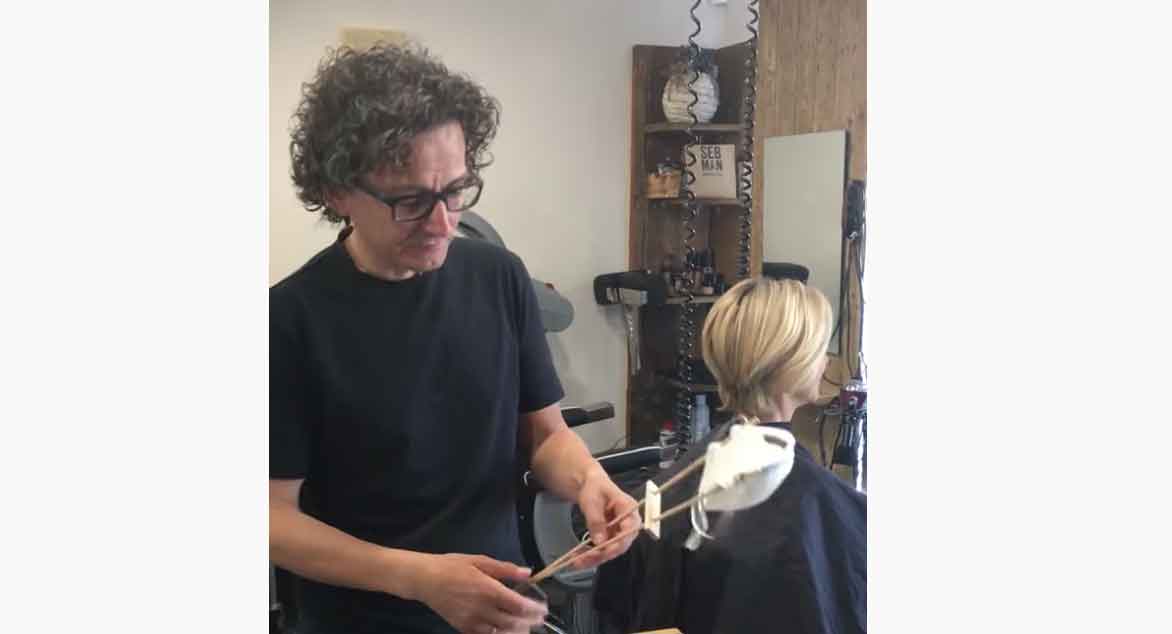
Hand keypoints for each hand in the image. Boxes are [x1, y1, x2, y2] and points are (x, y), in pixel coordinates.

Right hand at [413, 553, 546, 633]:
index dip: (534, 609)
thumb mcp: (480, 560)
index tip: (543, 608)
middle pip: (513, 622)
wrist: (424, 579)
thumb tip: (527, 573)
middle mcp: (481, 608)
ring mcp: (472, 621)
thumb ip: (505, 569)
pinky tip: (505, 631)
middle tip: (540, 619)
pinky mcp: (463, 628)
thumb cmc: (452, 566)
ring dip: (517, 631)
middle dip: (530, 622)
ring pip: (501, 632)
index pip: (518, 605)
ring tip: (527, 627)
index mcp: (487, 589)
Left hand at [573, 469, 640, 568]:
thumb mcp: (592, 500)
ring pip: (610, 550)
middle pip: (620, 544)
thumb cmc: (595, 487)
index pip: (630, 530)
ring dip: (594, 558)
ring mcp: (619, 531)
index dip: (619, 543)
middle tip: (584, 559)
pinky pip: (602, 549)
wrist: (591, 485)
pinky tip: (578, 558)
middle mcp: (627, 523)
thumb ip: (596, 520)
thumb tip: (600, 541)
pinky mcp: (610, 537)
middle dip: (602, 554)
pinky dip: (590, 555)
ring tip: (577, 562)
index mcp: (629, 509)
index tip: (605, 551)